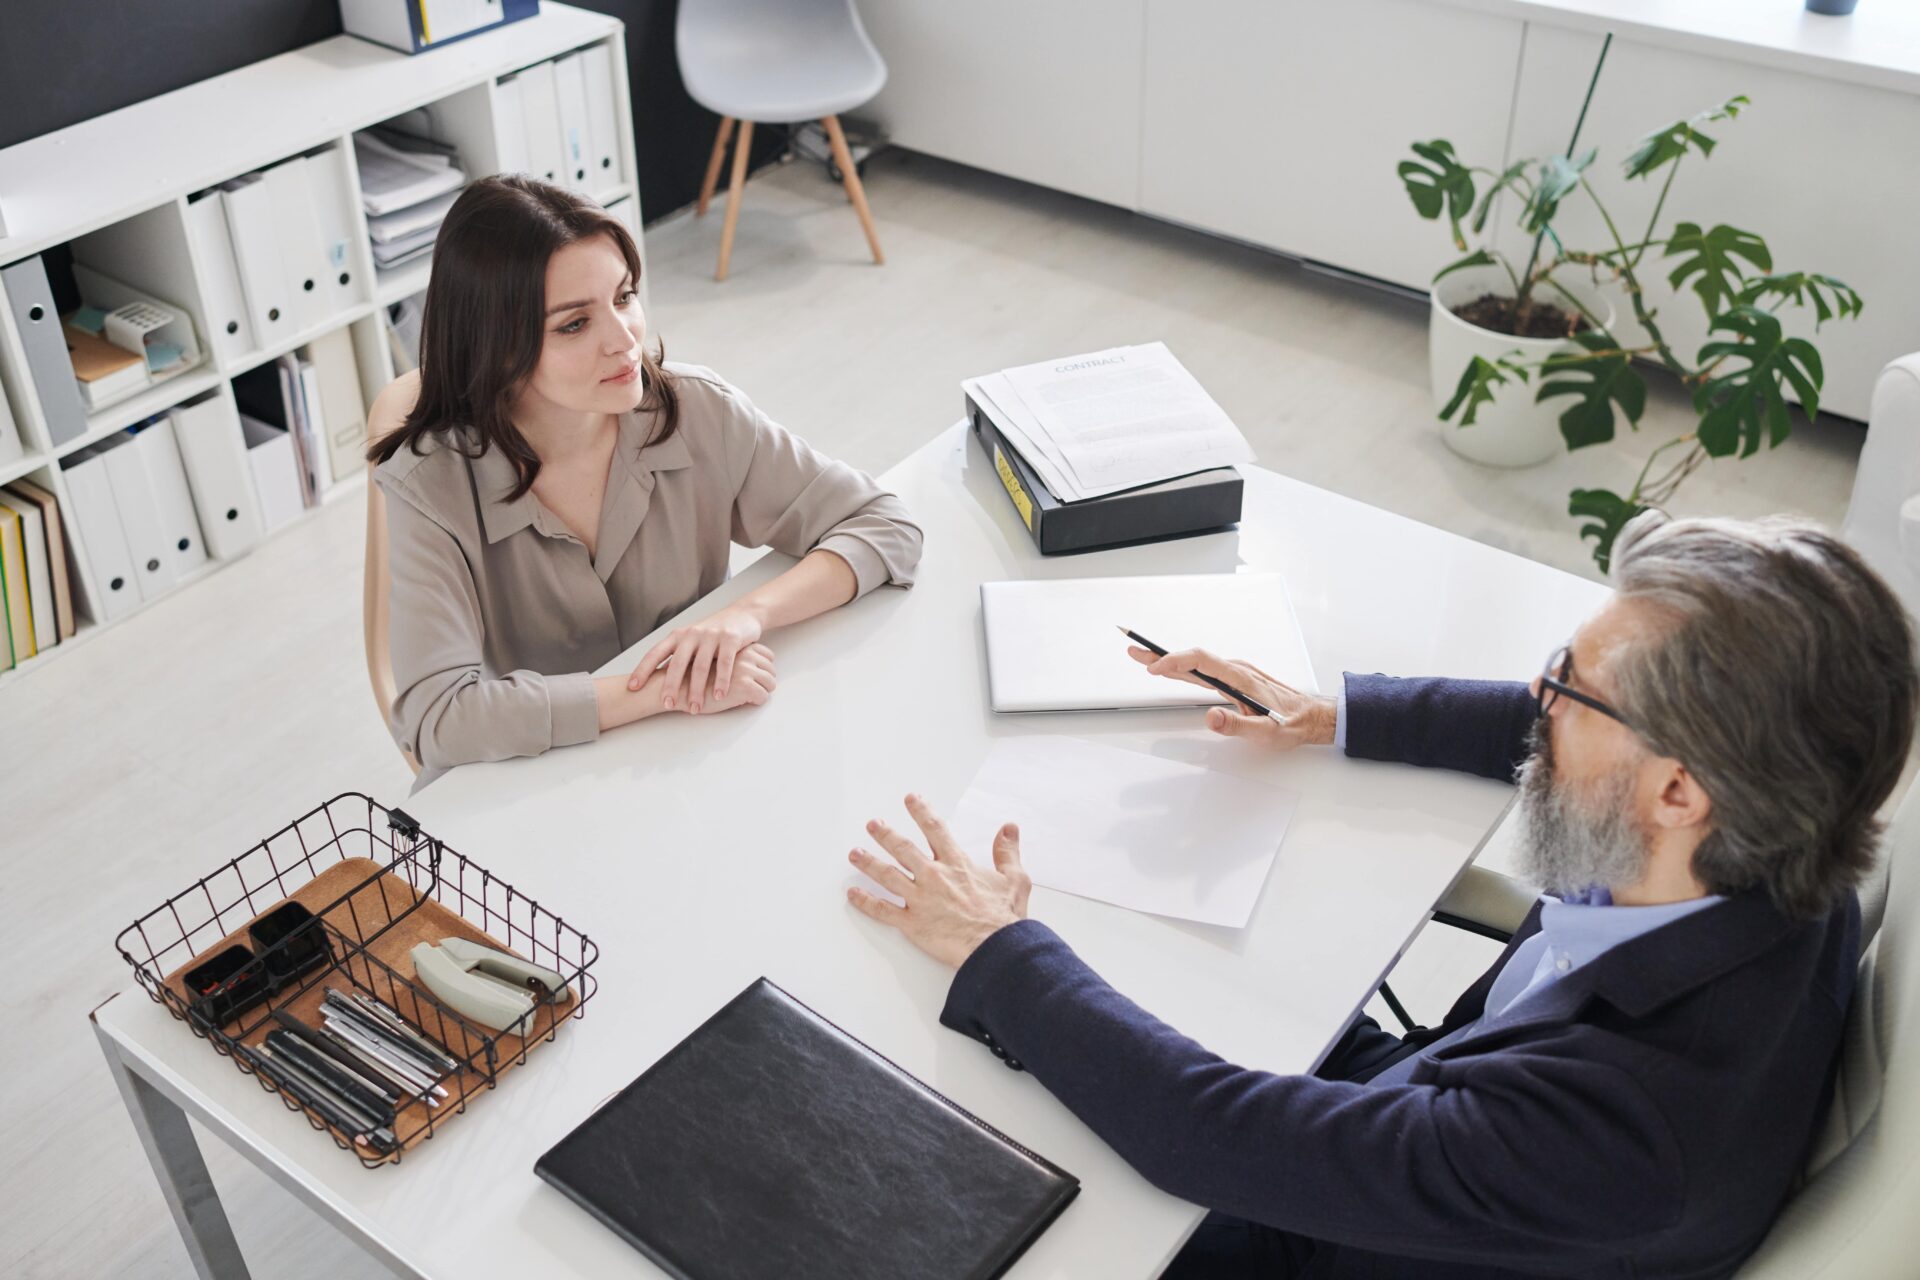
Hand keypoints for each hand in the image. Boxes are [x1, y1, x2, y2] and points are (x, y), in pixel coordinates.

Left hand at [629, 604, 764, 712]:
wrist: (742, 614)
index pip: (655, 653)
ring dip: (697, 690)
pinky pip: (724, 663)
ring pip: (700, 666)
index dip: (643, 670)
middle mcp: (691, 634)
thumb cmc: (713, 633)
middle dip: (671, 686)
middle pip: (677, 663)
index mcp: (677, 636)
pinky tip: (719, 695)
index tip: (632, 687)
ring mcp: (711, 636)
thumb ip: (678, 657)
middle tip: (667, 705)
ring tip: (695, 709)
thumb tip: (658, 680)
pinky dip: (721, 681)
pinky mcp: (730, 638)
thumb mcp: (691, 641)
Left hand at [846, 794, 1030, 968]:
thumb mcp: (1015, 879)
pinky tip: (853, 894)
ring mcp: (920, 899)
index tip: (910, 799)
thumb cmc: (1004, 918)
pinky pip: (883, 910)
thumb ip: (1007, 852)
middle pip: (903, 848)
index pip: (934, 829)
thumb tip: (1009, 829)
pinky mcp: (912, 923)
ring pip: (887, 875)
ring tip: (855, 853)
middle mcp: (934, 876)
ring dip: (868, 863)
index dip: (921, 812)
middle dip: (885, 835)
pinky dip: (865, 902)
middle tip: (872, 825)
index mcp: (956, 864)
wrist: (996, 949)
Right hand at [1126, 645, 1336, 749]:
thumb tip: (1210, 718)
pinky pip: (1204, 669)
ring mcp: (1235, 673)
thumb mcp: (1265, 732)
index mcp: (1240, 678)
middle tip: (1135, 650)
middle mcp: (1236, 670)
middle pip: (1193, 658)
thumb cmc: (1291, 723)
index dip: (1175, 661)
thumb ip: (1236, 726)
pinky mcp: (1235, 679)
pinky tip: (1173, 670)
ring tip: (1144, 659)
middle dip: (1162, 655)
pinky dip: (1184, 668)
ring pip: (1197, 663)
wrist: (1312, 716)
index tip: (1155, 668)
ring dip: (1170, 661)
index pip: (1200, 662)